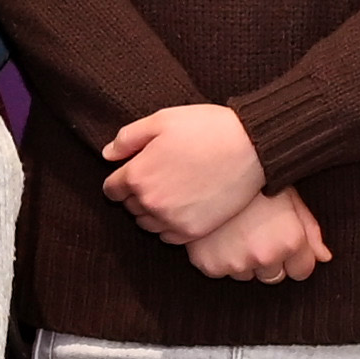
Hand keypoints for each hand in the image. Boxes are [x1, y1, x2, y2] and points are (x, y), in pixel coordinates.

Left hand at [97, 101, 263, 244]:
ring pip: (147, 224)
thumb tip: (108, 154)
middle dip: (138, 194)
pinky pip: (168, 237)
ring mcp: (171, 220)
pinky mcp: (192, 232)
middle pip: (130, 207)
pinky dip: (171, 226)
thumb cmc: (206, 129)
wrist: (251, 147)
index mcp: (137, 175)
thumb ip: (128, 138)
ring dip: (153, 212)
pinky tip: (185, 208)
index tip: (137, 171)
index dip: (122, 179)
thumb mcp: (161, 120)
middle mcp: (149, 202)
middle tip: (162, 178)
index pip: (112, 189)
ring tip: (174, 193)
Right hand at [184, 188, 329, 282]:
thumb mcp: (291, 196)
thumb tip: (324, 257)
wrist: (212, 165)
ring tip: (235, 230)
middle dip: (269, 260)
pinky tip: (217, 235)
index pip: (302, 271)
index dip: (295, 257)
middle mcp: (265, 255)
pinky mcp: (209, 264)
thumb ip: (311, 230)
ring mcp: (235, 262)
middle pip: (274, 276)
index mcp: (291, 240)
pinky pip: (218, 271)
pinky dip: (217, 258)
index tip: (283, 240)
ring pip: (245, 274)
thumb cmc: (255, 178)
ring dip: (242, 259)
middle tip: (256, 231)